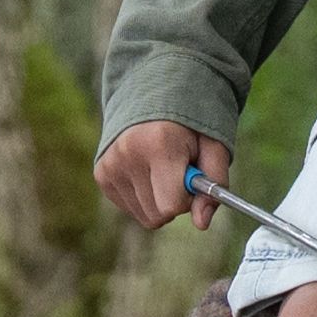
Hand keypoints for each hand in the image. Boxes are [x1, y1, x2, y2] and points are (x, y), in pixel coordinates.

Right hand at [96, 120, 225, 230]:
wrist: (153, 93)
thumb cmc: (189, 122)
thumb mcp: (214, 145)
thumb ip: (213, 184)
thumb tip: (202, 223)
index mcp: (159, 145)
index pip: (172, 205)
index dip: (188, 197)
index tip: (191, 176)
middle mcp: (128, 155)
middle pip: (158, 214)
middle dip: (174, 200)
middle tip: (178, 171)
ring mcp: (110, 165)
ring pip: (145, 216)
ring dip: (159, 199)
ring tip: (162, 168)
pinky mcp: (101, 173)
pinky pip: (130, 208)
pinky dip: (143, 197)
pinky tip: (147, 171)